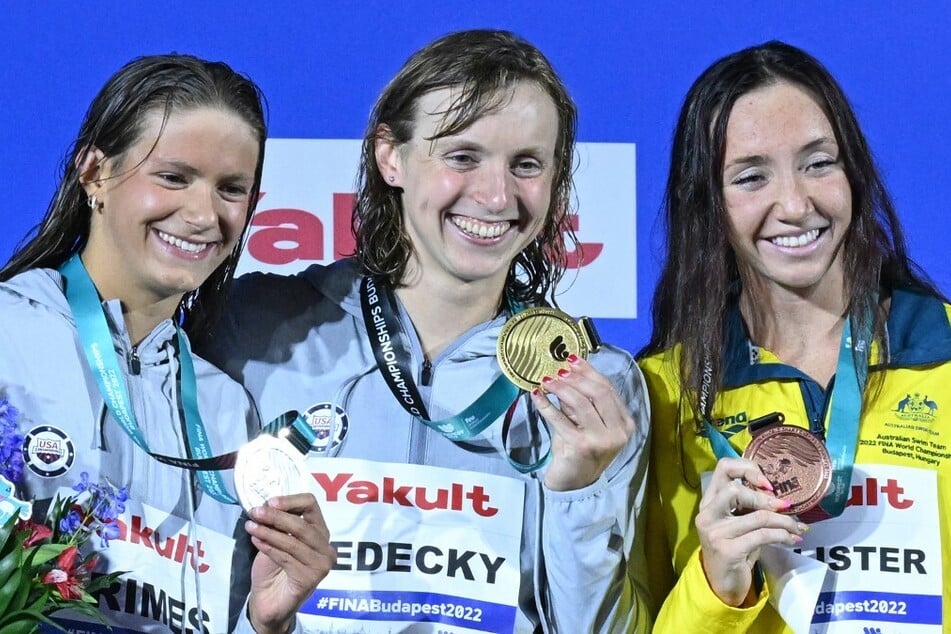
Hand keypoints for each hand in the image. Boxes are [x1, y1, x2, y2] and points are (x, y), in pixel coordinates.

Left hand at [245, 493, 335, 632]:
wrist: (268, 602)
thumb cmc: (273, 569)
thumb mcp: (274, 539)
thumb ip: (277, 524)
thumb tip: (267, 505)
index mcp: (320, 532)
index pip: (312, 506)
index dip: (290, 501)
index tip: (269, 502)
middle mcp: (326, 547)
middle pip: (303, 524)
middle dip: (276, 516)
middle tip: (256, 512)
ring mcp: (321, 565)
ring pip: (293, 541)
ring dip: (268, 532)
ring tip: (251, 526)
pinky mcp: (311, 579)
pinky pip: (286, 558)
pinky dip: (269, 548)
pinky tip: (256, 541)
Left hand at [530, 355, 635, 490]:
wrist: (574, 484)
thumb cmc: (580, 450)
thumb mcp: (585, 423)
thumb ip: (582, 401)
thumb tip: (566, 371)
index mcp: (625, 423)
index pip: (609, 389)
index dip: (590, 371)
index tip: (572, 359)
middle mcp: (618, 432)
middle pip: (599, 393)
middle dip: (576, 377)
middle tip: (558, 369)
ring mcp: (602, 440)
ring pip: (581, 403)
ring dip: (561, 388)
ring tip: (546, 380)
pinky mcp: (581, 446)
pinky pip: (560, 419)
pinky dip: (546, 405)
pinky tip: (536, 395)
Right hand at [695, 457, 806, 605]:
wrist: (722, 585)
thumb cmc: (735, 549)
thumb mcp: (739, 523)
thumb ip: (749, 507)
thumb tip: (780, 497)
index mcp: (708, 502)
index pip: (723, 468)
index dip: (747, 469)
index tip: (767, 484)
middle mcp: (707, 514)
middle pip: (735, 489)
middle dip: (766, 499)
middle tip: (786, 507)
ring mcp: (715, 533)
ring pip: (757, 516)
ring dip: (785, 521)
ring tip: (798, 527)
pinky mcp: (728, 550)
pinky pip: (763, 535)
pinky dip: (783, 535)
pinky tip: (792, 539)